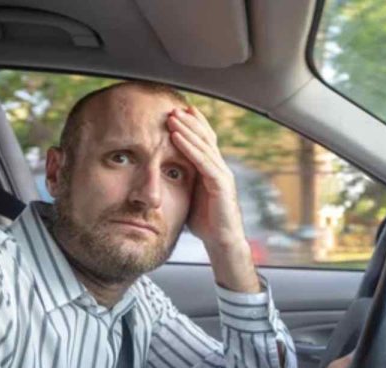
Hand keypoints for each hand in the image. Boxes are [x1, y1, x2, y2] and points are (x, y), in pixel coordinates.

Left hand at [167, 106, 259, 291]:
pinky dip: (189, 148)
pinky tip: (176, 137)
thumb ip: (183, 181)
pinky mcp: (221, 185)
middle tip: (173, 107)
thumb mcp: (189, 196)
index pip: (205, 141)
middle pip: (206, 138)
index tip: (178, 111)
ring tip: (172, 117)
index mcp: (213, 170)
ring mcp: (222, 175)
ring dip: (187, 130)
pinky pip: (203, 162)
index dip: (193, 125)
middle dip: (190, 121)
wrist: (222, 242)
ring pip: (204, 146)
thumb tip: (163, 172)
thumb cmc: (205, 222)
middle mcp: (220, 168)